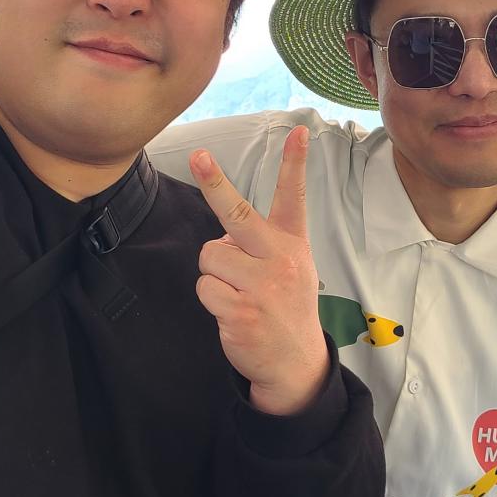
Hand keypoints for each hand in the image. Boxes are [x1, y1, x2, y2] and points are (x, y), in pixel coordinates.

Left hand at [189, 127, 328, 417]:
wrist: (295, 363)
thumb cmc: (284, 306)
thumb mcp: (289, 269)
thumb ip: (260, 246)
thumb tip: (223, 235)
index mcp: (292, 244)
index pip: (293, 198)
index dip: (295, 164)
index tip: (299, 132)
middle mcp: (279, 260)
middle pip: (236, 214)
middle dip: (213, 183)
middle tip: (197, 154)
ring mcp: (261, 286)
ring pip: (209, 255)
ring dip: (213, 273)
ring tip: (237, 291)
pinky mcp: (240, 311)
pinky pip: (204, 287)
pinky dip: (210, 298)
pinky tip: (232, 310)